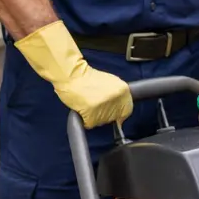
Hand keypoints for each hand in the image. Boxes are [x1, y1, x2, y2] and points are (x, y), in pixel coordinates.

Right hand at [14, 21, 133, 128]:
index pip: (127, 110)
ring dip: (94, 117)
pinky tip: (83, 109)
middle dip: (104, 115)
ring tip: (88, 104)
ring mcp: (104, 106)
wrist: (71, 74)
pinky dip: (85, 120)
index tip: (114, 115)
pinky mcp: (92, 112)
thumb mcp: (110, 83)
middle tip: (95, 106)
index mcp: (123, 90)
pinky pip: (90, 123)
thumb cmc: (87, 78)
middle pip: (113, 118)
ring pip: (101, 122)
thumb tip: (122, 109)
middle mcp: (116, 98)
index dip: (119, 114)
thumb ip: (118, 95)